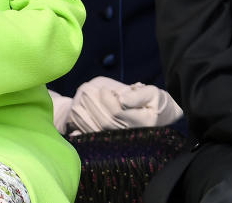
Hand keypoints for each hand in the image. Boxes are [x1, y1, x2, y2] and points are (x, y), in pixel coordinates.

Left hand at [68, 76, 183, 133]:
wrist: (156, 116)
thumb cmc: (153, 101)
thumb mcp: (151, 94)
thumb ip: (137, 96)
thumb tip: (121, 100)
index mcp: (142, 122)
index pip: (117, 112)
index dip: (107, 100)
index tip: (103, 89)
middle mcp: (131, 134)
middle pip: (104, 121)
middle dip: (92, 104)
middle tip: (85, 89)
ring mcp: (121, 140)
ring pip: (97, 130)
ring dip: (84, 114)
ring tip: (80, 98)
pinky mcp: (111, 142)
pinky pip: (93, 138)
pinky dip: (82, 132)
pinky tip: (75, 124)